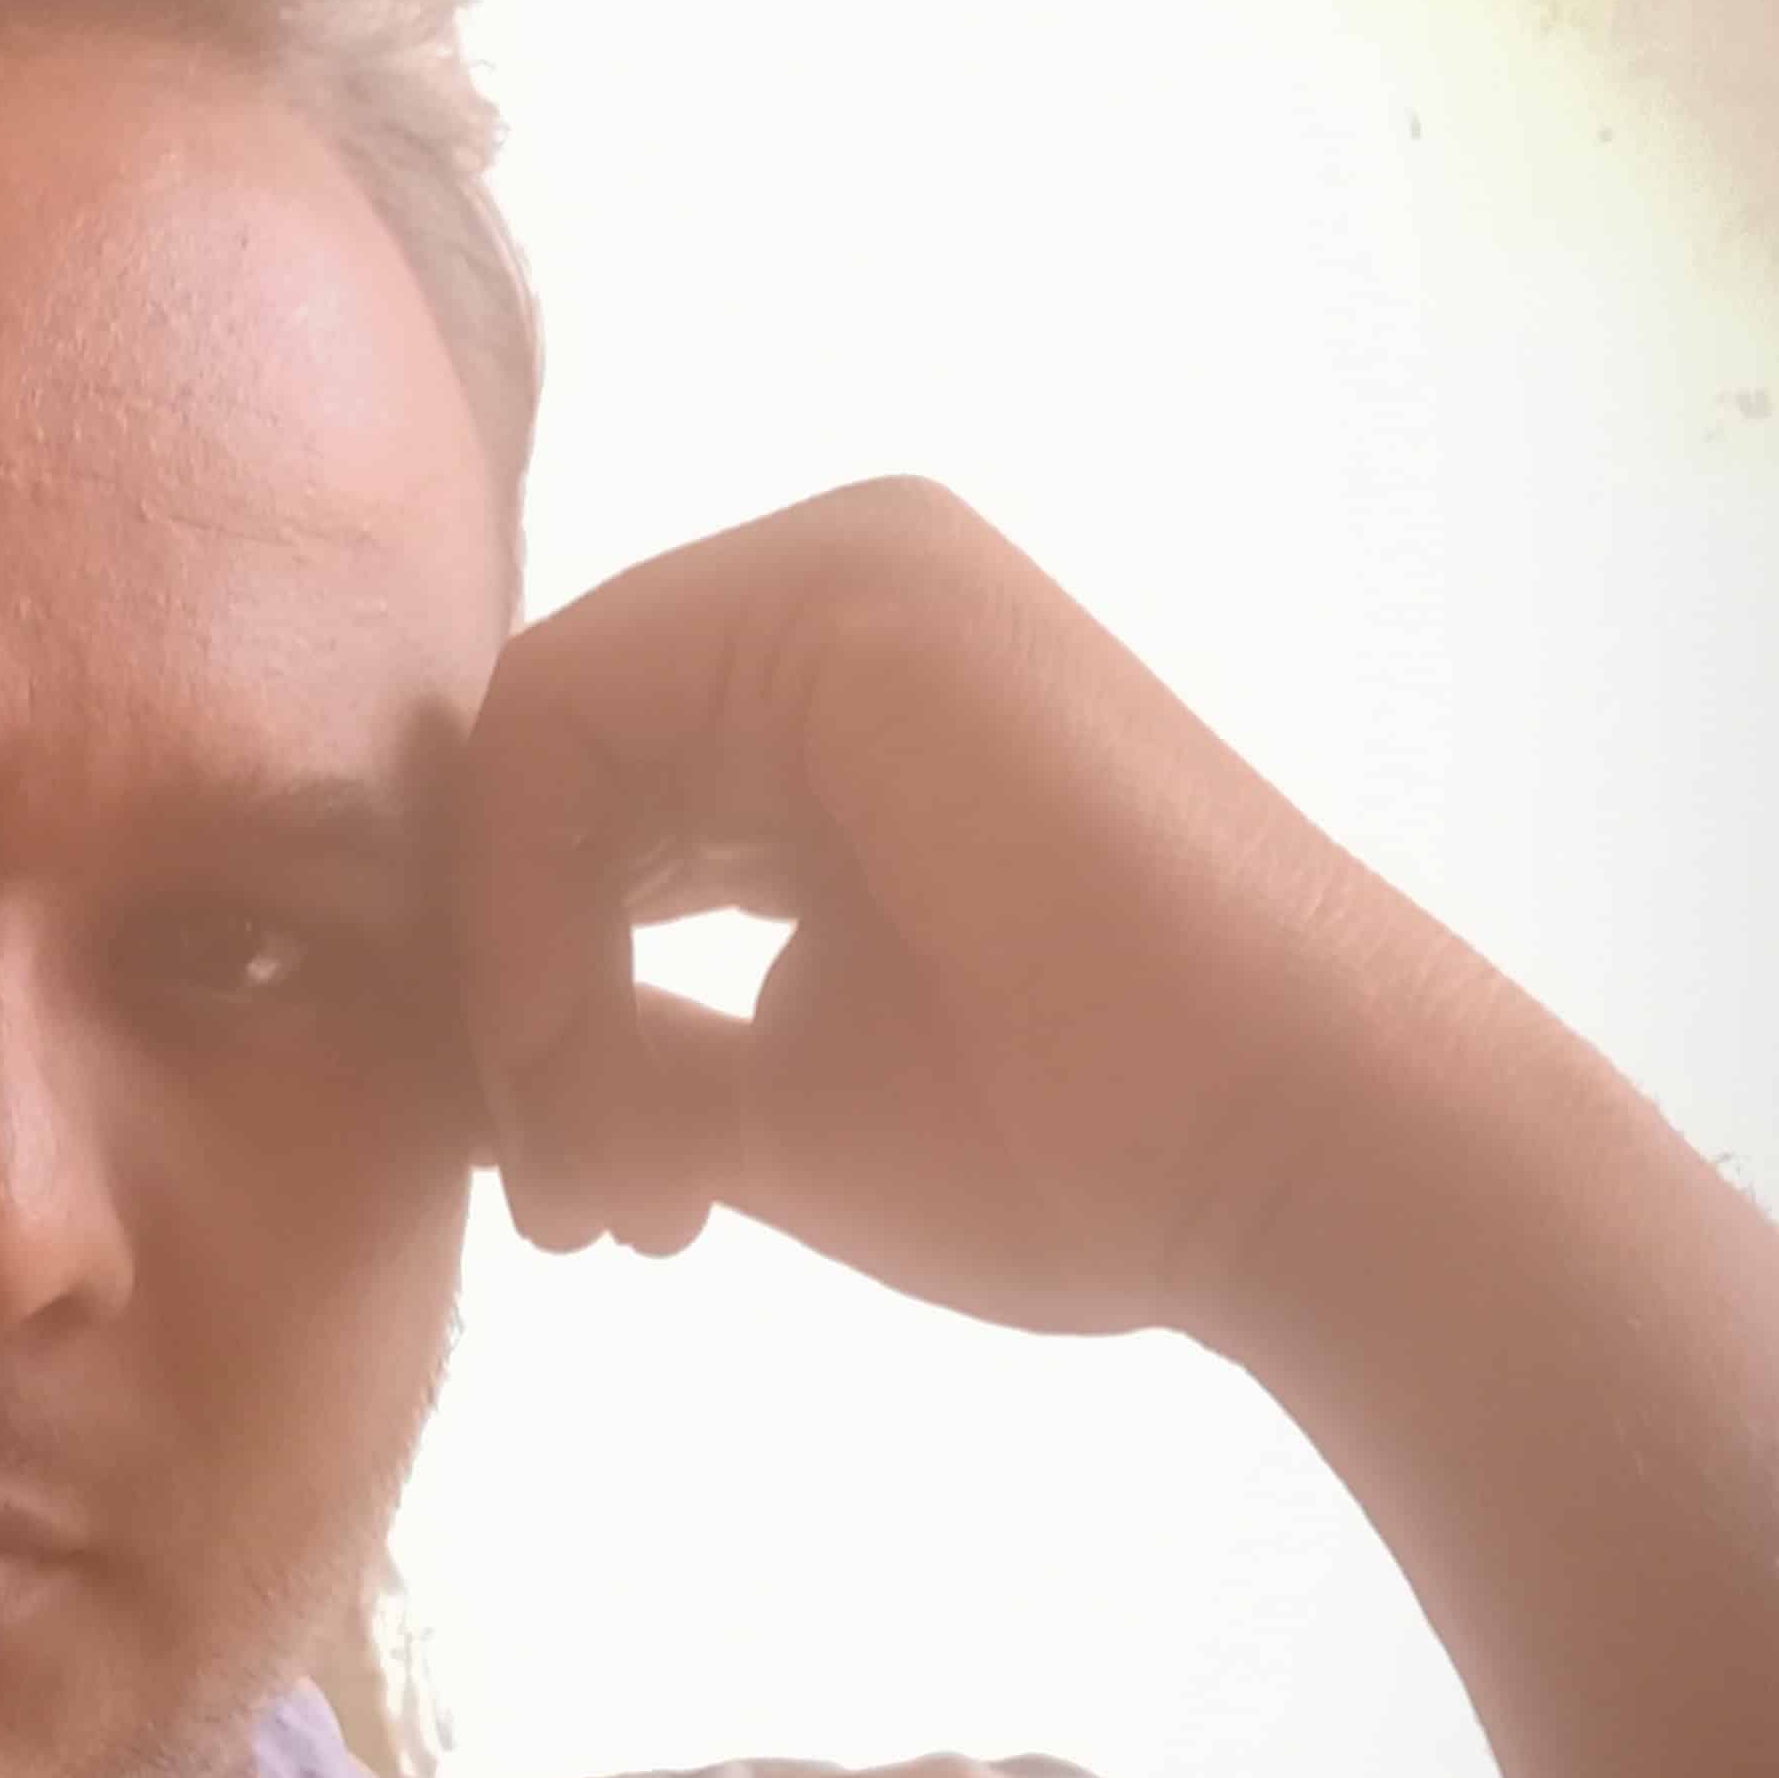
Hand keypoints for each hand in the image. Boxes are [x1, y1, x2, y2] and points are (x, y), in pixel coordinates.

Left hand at [455, 479, 1476, 1346]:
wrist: (1290, 1163)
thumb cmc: (1074, 1144)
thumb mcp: (773, 1087)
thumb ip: (619, 1031)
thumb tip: (488, 1050)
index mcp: (825, 698)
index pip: (567, 795)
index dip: (511, 991)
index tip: (567, 1192)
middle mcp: (831, 599)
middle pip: (536, 772)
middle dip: (508, 1003)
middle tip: (572, 1202)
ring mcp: (846, 575)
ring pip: (534, 752)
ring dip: (518, 982)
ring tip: (603, 1178)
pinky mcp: (849, 598)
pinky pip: (564, 716)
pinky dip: (527, 903)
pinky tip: (579, 1063)